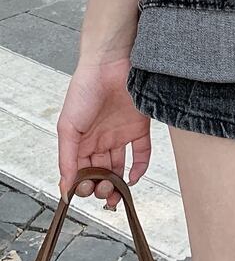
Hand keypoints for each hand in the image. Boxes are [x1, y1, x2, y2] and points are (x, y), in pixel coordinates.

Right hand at [57, 56, 150, 208]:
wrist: (110, 66)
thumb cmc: (84, 91)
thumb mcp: (68, 127)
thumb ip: (67, 157)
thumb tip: (65, 187)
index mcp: (81, 141)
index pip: (81, 170)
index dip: (83, 184)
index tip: (84, 192)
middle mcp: (101, 140)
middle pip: (101, 172)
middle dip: (101, 187)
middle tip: (103, 192)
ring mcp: (120, 134)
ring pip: (120, 166)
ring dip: (119, 183)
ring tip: (116, 193)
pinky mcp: (140, 128)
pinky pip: (142, 153)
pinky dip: (140, 168)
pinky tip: (133, 178)